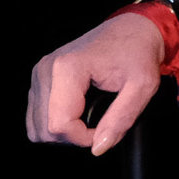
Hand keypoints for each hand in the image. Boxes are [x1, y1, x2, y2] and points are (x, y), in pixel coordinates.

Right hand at [26, 12, 165, 156]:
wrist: (131, 29)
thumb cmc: (137, 53)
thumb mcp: (142, 87)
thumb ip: (120, 120)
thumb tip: (98, 148)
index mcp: (68, 68)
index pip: (60, 125)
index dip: (84, 138)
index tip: (105, 129)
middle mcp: (46, 69)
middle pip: (45, 129)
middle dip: (74, 137)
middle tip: (100, 124)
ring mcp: (40, 73)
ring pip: (36, 127)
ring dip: (64, 132)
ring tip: (89, 119)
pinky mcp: (40, 78)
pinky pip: (36, 117)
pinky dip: (56, 124)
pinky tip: (77, 114)